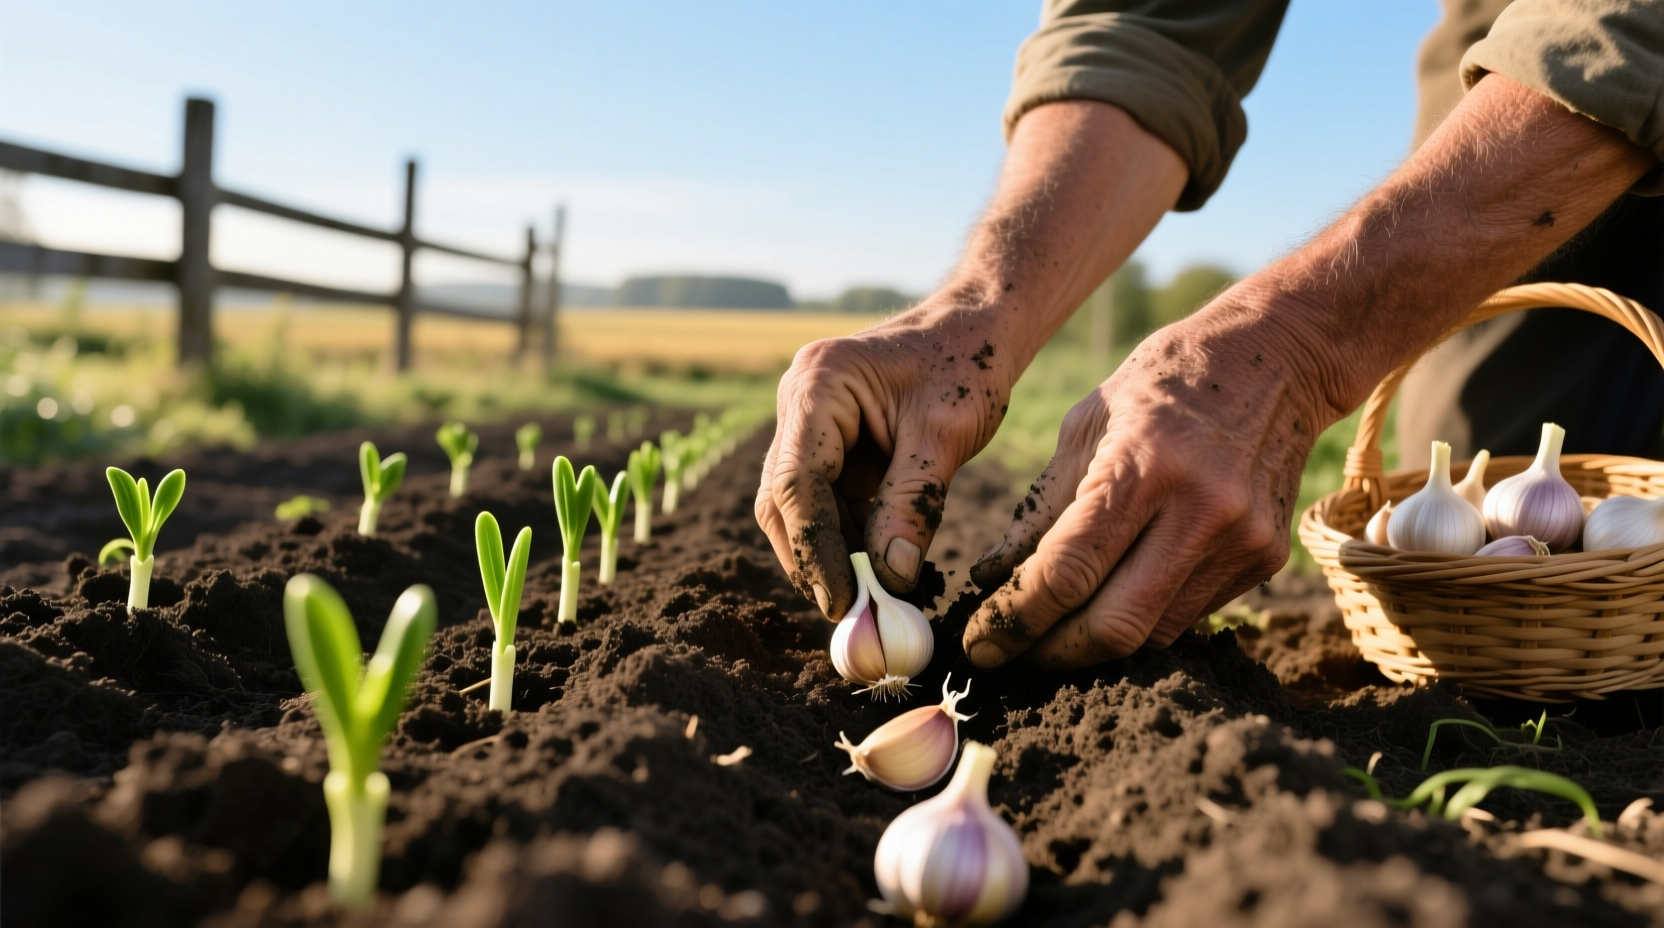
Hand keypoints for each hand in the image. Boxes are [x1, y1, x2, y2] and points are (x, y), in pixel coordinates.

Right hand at [755, 301, 1015, 618]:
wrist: (979, 326)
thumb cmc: (968, 362)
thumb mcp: (947, 433)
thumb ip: (914, 502)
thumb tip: (890, 578)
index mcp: (818, 384)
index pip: (796, 482)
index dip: (814, 548)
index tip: (843, 600)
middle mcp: (799, 402)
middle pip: (781, 499)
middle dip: (811, 558)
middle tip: (851, 611)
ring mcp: (808, 424)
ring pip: (797, 507)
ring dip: (828, 554)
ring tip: (868, 600)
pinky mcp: (828, 445)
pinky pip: (825, 502)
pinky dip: (846, 539)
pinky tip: (877, 571)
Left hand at [963, 302, 1324, 668]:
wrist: (1276, 360)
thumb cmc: (1161, 384)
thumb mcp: (1084, 426)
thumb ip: (1039, 510)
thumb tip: (991, 581)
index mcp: (1144, 468)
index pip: (1068, 573)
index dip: (1015, 620)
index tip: (980, 643)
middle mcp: (1201, 512)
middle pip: (1114, 627)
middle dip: (1051, 652)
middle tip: (1009, 653)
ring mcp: (1241, 541)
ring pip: (1151, 634)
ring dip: (1092, 645)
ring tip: (1051, 630)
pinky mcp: (1265, 560)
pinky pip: (1186, 616)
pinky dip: (1139, 619)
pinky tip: (1111, 599)